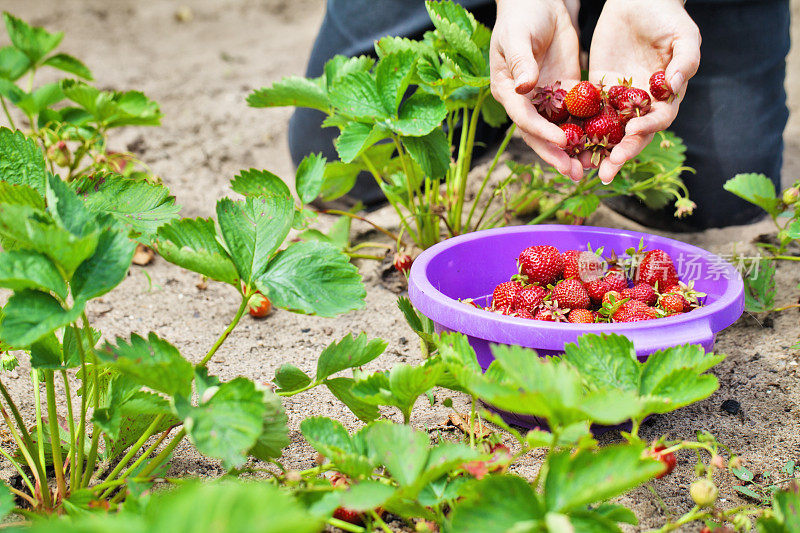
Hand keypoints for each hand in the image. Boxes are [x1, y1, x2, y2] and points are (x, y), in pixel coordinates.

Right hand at [490, 0, 582, 179]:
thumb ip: (521, 61)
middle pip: (541, 134)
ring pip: (560, 130)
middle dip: (557, 154)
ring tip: (590, 169)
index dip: (542, 132)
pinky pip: (577, 115)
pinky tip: (603, 145)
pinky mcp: (566, 90)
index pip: (524, 118)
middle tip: (574, 173)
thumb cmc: (522, 15)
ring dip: (574, 150)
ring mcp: (547, 98)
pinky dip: (588, 131)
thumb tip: (524, 87)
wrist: (541, 1)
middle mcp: (526, 101)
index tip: (561, 141)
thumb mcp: (518, 37)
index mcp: (508, 90)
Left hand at [588, 0, 700, 182]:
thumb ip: (685, 62)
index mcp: (666, 96)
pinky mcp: (598, 91)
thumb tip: (674, 87)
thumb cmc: (667, 16)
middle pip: (631, 136)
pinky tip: (566, 145)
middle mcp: (642, 104)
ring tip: (582, 169)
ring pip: (608, 132)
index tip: (631, 134)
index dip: (646, 131)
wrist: (638, 0)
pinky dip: (579, 132)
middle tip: (605, 171)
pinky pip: (587, 115)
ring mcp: (619, 99)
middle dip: (619, 154)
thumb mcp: (684, 35)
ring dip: (596, 152)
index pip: (657, 121)